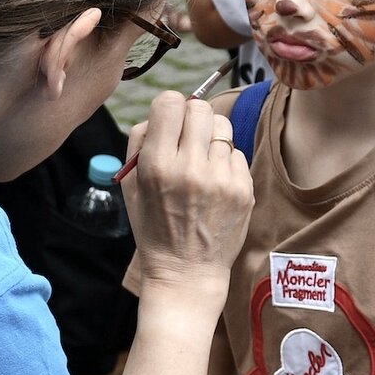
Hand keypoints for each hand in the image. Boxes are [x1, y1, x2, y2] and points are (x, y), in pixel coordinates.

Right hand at [122, 90, 252, 306]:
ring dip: (211, 137)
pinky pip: (236, 152)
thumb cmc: (154, 227)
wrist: (186, 272)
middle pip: (199, 108)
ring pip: (222, 126)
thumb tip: (162, 113)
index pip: (170, 103)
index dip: (169, 108)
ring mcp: (221, 179)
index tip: (169, 122)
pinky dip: (225, 161)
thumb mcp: (130, 186)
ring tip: (202, 161)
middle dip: (191, 118)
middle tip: (187, 139)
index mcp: (157, 165)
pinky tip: (215, 184)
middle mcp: (191, 168)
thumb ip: (139, 141)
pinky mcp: (243, 188)